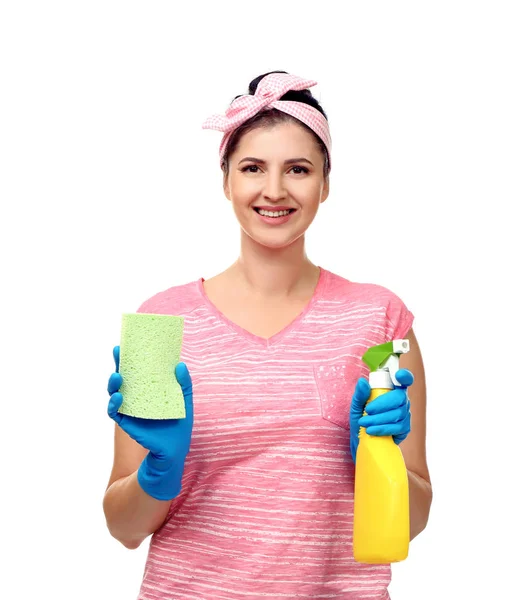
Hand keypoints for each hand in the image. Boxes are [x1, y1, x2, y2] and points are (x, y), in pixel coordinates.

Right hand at [107, 346, 193, 500]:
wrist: (176, 449)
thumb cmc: (180, 423)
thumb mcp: (185, 400)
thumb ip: (184, 383)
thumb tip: (180, 365)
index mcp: (150, 389)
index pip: (139, 370)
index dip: (132, 357)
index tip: (127, 343)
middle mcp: (137, 397)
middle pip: (124, 378)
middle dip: (118, 364)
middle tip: (117, 352)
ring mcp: (130, 409)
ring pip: (115, 393)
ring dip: (113, 383)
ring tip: (117, 376)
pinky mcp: (127, 423)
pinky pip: (115, 412)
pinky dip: (114, 404)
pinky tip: (118, 397)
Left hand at [349, 369, 412, 463]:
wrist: (361, 441)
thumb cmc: (361, 418)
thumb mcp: (356, 406)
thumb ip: (359, 394)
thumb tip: (362, 381)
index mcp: (391, 389)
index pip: (404, 379)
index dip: (405, 376)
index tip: (399, 375)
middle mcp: (401, 400)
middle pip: (400, 397)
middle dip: (382, 404)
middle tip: (368, 410)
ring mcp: (405, 414)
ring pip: (398, 413)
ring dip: (379, 419)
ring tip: (364, 423)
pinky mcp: (405, 429)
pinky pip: (398, 427)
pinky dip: (383, 429)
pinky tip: (371, 430)